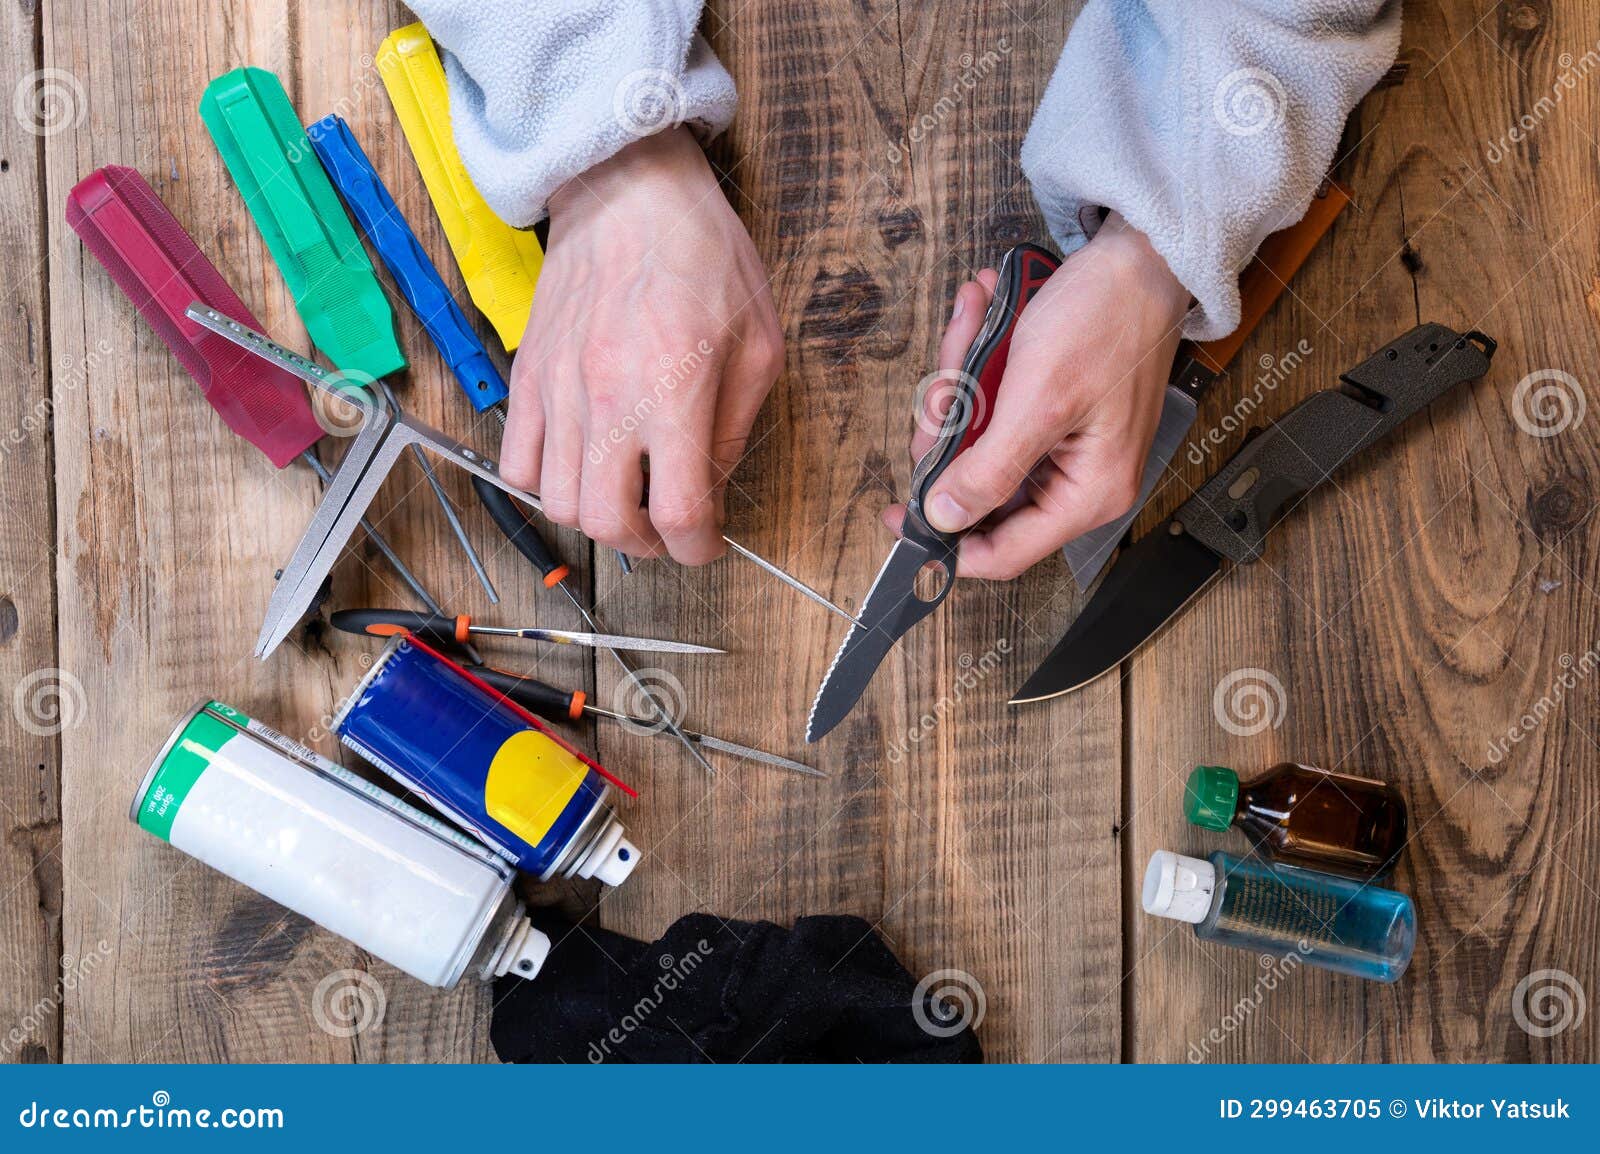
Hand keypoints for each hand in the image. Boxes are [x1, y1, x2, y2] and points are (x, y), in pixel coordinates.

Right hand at [500, 127, 784, 563]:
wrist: (630, 191)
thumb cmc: (704, 256)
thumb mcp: (759, 343)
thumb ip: (737, 426)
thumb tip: (714, 488)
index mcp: (675, 391)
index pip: (680, 513)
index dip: (698, 548)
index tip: (706, 544)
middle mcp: (609, 398)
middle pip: (608, 523)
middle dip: (646, 544)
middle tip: (666, 527)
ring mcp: (559, 390)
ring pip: (558, 503)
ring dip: (596, 518)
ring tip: (625, 496)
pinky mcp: (528, 376)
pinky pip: (517, 463)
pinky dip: (545, 484)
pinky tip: (580, 466)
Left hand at [883, 215, 1189, 579]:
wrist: (1139, 257)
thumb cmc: (1107, 320)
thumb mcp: (1038, 400)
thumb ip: (989, 469)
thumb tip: (945, 518)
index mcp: (1087, 494)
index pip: (1003, 553)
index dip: (945, 540)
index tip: (897, 512)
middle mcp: (1076, 480)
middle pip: (979, 488)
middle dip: (951, 430)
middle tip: (947, 381)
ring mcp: (1060, 445)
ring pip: (977, 441)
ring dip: (962, 383)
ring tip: (973, 322)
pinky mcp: (1048, 414)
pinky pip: (993, 407)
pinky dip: (978, 365)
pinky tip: (983, 315)